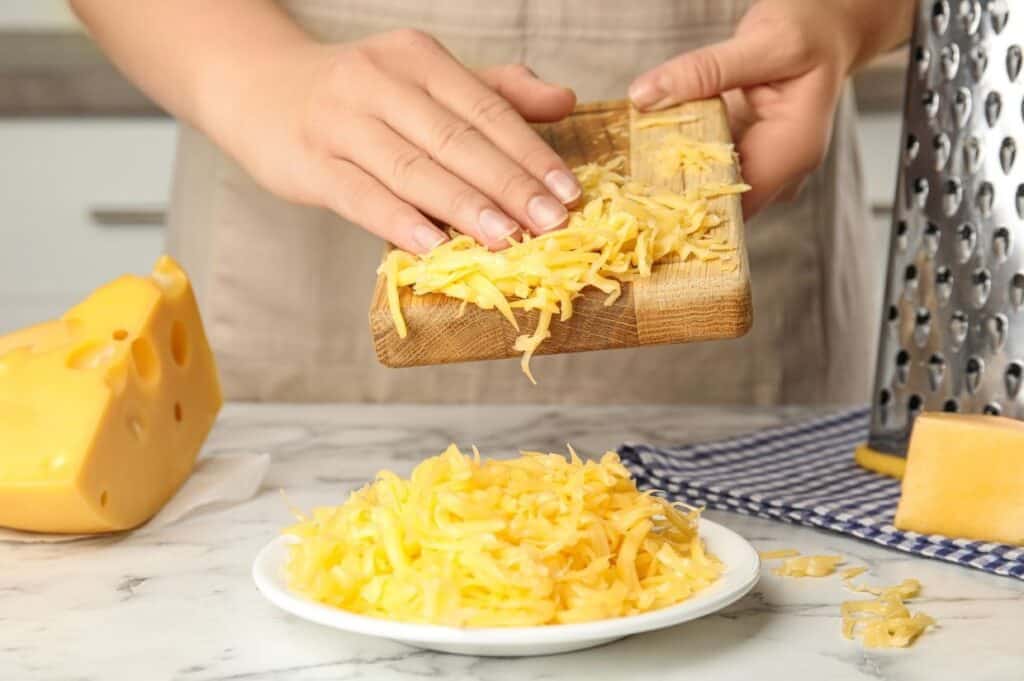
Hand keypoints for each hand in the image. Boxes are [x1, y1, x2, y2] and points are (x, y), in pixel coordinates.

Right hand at [219, 29, 580, 252]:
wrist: (259, 85)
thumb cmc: (359, 93)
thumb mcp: (426, 78)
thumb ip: (495, 92)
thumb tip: (566, 101)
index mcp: (418, 58)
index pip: (486, 110)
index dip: (531, 152)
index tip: (569, 193)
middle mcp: (379, 82)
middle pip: (456, 139)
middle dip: (508, 184)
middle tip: (551, 223)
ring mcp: (340, 122)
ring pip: (411, 168)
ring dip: (462, 206)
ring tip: (506, 238)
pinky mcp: (307, 162)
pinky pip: (359, 195)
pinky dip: (397, 220)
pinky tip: (431, 244)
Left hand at [628, 1, 862, 216]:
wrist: (826, 27)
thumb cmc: (807, 31)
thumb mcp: (760, 42)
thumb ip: (703, 70)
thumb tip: (645, 95)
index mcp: (794, 151)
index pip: (738, 201)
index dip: (692, 205)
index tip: (646, 197)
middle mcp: (783, 169)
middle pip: (723, 201)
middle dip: (677, 195)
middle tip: (629, 185)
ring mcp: (765, 165)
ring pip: (713, 188)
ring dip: (675, 180)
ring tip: (634, 172)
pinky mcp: (747, 154)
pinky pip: (710, 168)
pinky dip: (683, 160)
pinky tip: (653, 151)